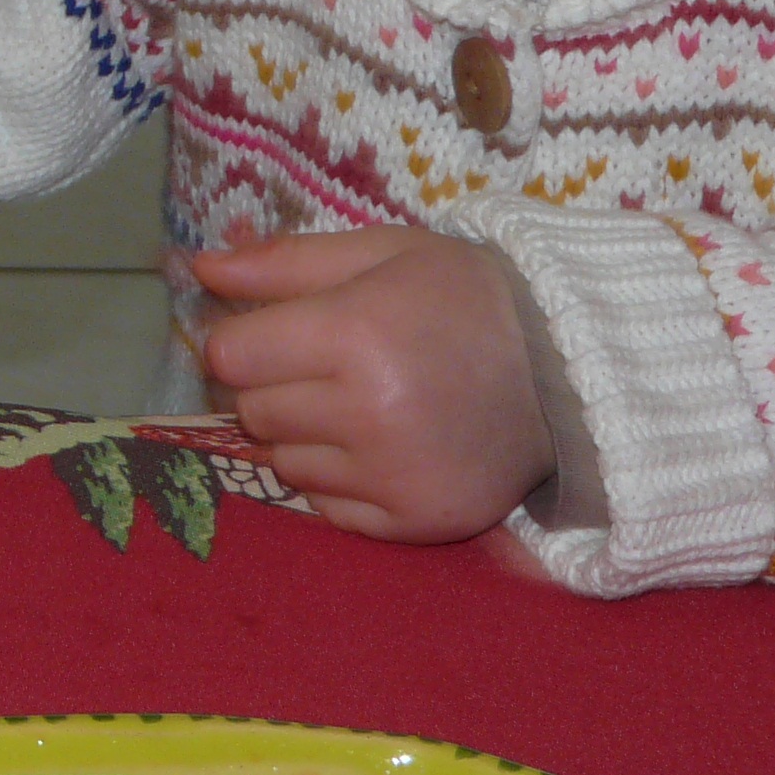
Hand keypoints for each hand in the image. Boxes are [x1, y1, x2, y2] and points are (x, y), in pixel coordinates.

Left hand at [194, 227, 552, 542]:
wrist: (574, 371)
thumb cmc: (467, 297)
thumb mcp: (381, 253)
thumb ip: (284, 263)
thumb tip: (199, 269)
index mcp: (354, 335)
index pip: (229, 357)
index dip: (246, 341)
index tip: (282, 334)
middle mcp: (369, 412)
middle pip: (252, 411)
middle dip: (277, 386)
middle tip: (334, 367)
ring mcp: (394, 474)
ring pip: (284, 463)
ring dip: (307, 436)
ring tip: (368, 405)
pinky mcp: (416, 520)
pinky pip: (326, 507)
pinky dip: (341, 481)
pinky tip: (386, 447)